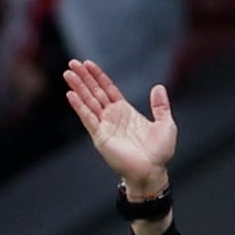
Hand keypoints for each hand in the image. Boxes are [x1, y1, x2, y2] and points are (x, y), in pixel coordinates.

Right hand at [61, 59, 176, 197]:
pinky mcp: (100, 136)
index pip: (108, 89)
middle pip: (95, 92)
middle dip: (84, 78)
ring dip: (78, 88)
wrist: (152, 171)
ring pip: (88, 102)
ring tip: (68, 73)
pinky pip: (88, 118)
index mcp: (125, 111)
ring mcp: (104, 125)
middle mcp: (112, 116)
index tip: (88, 64)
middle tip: (73, 63)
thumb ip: (161, 106)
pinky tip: (71, 94)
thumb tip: (159, 87)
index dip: (99, 76)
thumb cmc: (159, 151)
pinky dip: (79, 106)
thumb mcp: (165, 124)